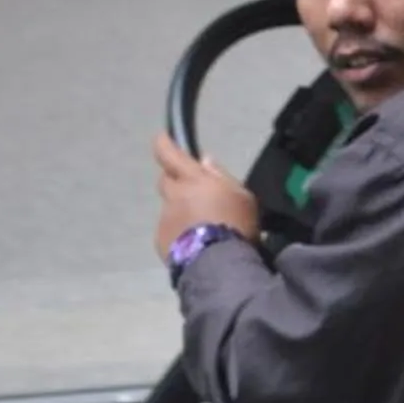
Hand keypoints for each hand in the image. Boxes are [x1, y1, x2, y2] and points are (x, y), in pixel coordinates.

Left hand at [153, 131, 256, 260]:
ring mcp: (164, 219)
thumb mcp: (242, 197)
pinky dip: (179, 234)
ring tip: (203, 229)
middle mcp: (173, 196)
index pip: (169, 153)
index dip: (164, 144)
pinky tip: (196, 245)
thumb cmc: (236, 225)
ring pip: (169, 209)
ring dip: (181, 213)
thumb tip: (205, 161)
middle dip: (177, 183)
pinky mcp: (161, 242)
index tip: (162, 138)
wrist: (218, 264)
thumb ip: (221, 177)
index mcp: (192, 179)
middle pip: (166, 181)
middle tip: (194, 194)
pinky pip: (169, 232)